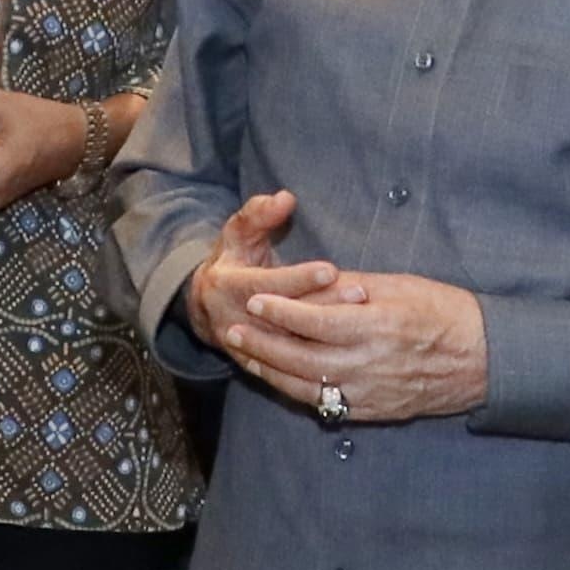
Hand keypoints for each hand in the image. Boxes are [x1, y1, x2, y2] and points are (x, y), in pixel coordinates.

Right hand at [184, 192, 346, 351]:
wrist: (206, 308)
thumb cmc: (232, 262)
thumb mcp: (238, 233)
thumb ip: (259, 214)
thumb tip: (284, 198)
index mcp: (226, 287)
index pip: (267, 285)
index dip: (299, 278)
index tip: (331, 269)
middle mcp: (233, 321)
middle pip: (283, 319)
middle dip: (322, 306)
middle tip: (359, 294)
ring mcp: (246, 349)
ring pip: (290, 348)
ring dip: (326, 336)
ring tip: (362, 319)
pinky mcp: (258, 366)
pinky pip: (289, 371)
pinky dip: (316, 365)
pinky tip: (347, 355)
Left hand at [216, 270, 489, 423]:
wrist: (485, 360)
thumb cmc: (447, 313)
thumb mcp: (403, 286)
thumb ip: (355, 287)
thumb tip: (315, 282)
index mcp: (379, 327)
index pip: (316, 321)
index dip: (281, 311)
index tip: (255, 299)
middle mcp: (371, 364)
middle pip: (301, 358)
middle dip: (262, 344)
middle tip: (233, 330)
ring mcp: (372, 393)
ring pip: (308, 387)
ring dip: (271, 371)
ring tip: (245, 355)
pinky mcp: (375, 411)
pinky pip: (326, 405)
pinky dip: (297, 391)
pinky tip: (278, 379)